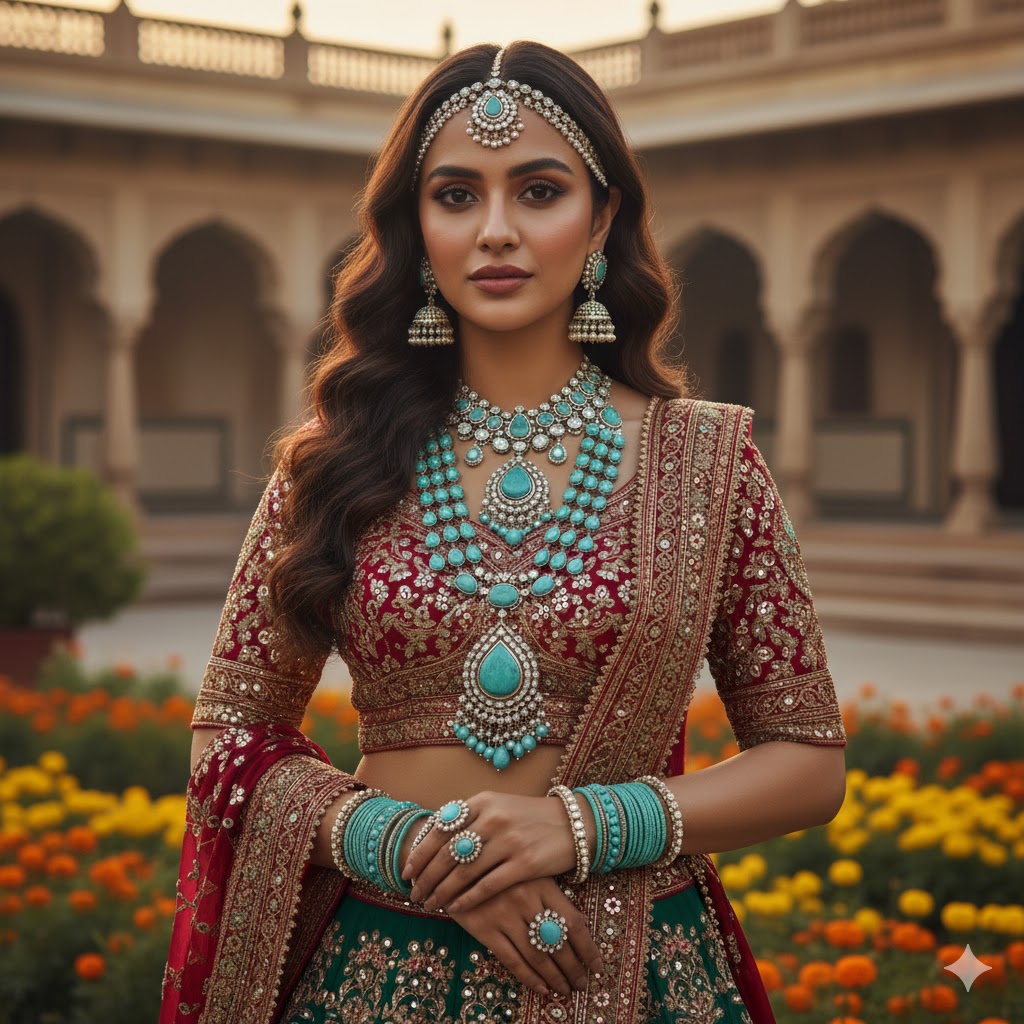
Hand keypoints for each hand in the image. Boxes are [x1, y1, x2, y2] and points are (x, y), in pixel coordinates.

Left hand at [401, 791, 579, 913]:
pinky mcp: (525, 865)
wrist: (572, 824)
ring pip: (463, 873)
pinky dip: (467, 900)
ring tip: (429, 904)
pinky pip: (487, 887)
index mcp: (483, 802)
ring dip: (442, 892)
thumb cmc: (529, 818)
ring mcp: (509, 841)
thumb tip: (432, 840)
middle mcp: (493, 819)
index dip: (420, 853)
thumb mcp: (498, 806)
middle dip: (426, 877)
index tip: (407, 871)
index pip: (441, 829)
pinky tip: (455, 909)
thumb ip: (469, 820)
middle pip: (447, 854)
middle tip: (413, 893)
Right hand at [444, 875, 603, 1000]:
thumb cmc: (501, 862)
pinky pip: (512, 960)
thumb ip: (552, 894)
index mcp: (542, 882)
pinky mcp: (484, 927)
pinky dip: (529, 978)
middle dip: (573, 969)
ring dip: (555, 977)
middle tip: (582, 985)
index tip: (598, 966)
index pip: (574, 923)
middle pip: (558, 944)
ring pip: (537, 956)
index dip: (589, 949)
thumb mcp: (530, 869)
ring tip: (565, 990)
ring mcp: (504, 914)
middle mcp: (526, 899)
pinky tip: (542, 989)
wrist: (457, 856)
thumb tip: (581, 925)